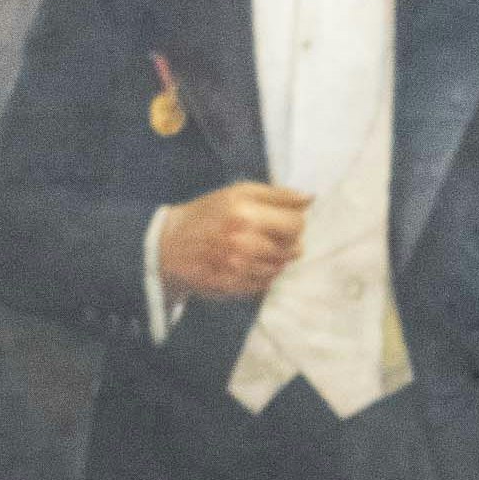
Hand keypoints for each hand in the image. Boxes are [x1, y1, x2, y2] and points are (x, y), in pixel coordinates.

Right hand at [158, 183, 309, 299]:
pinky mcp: (234, 287)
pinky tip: (246, 264)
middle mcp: (243, 243)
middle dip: (286, 242)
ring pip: (280, 268)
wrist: (168, 246)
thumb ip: (276, 195)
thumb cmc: (206, 214)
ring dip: (274, 259)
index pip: (296, 225)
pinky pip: (265, 284)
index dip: (295, 223)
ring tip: (255, 249)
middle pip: (293, 249)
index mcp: (245, 214)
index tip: (283, 222)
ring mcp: (239, 268)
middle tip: (268, 236)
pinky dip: (261, 275)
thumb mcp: (237, 193)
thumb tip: (310, 198)